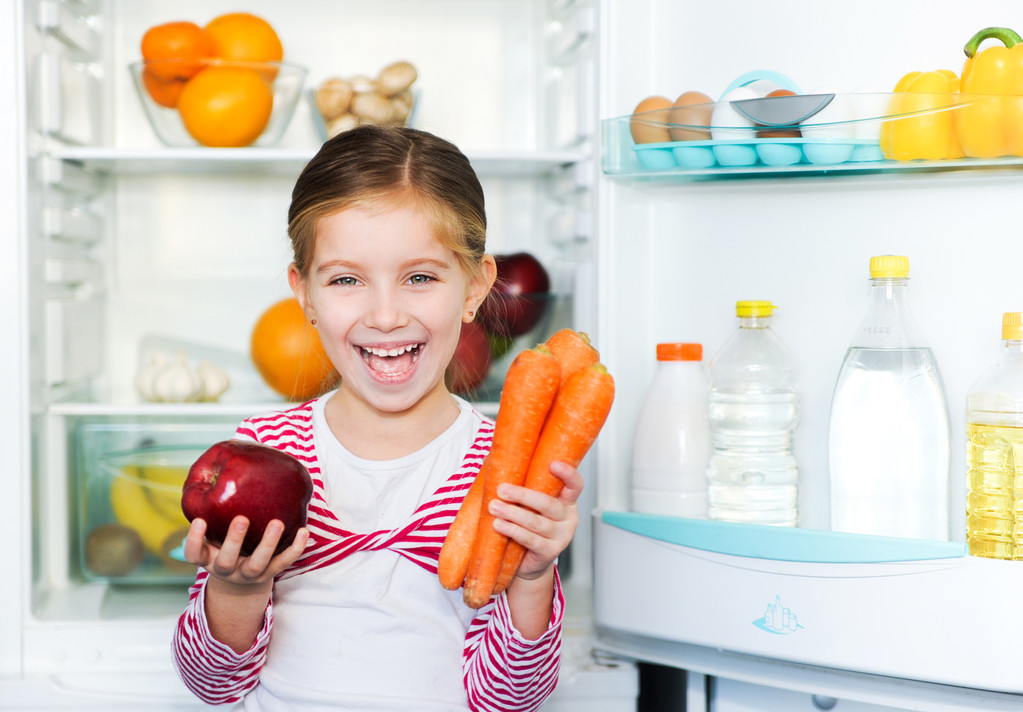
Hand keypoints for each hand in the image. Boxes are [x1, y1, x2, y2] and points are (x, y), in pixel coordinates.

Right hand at [184, 515, 308, 589]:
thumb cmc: (224, 542)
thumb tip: (226, 458)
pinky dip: (294, 549)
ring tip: (277, 523)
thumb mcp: (214, 532)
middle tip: (241, 519)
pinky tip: (303, 532)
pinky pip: (283, 563)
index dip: (194, 540)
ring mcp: (247, 574)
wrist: (240, 580)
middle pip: (226, 561)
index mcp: (207, 558)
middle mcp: (225, 569)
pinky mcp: (269, 574)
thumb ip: (215, 508)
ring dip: (267, 543)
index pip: (194, 554)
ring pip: (256, 564)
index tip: (200, 521)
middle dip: (234, 540)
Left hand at [489, 460, 583, 580]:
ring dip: (513, 514)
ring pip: (537, 522)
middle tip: (501, 490)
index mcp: (566, 501)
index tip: (553, 464)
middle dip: (523, 495)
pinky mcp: (550, 552)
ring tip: (494, 507)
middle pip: (549, 504)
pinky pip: (531, 540)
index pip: (575, 485)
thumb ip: (521, 482)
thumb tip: (495, 456)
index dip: (568, 474)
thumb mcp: (527, 503)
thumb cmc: (526, 525)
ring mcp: (562, 537)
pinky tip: (500, 525)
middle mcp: (568, 518)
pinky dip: (514, 531)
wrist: (527, 562)